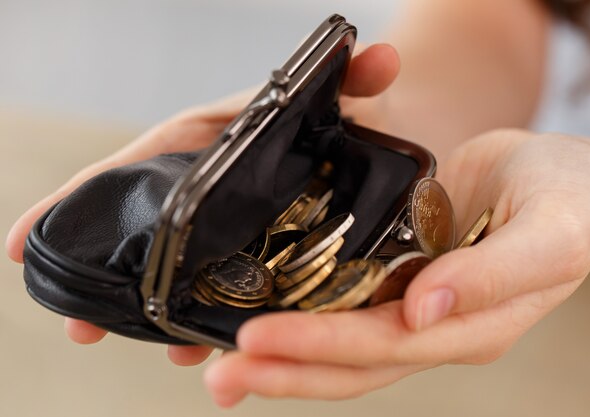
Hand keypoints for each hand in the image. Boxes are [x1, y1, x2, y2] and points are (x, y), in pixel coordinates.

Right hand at [5, 44, 400, 363]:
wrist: (382, 139)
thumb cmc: (343, 112)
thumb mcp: (340, 94)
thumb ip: (354, 76)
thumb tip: (384, 56)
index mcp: (206, 142)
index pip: (132, 167)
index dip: (77, 201)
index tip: (19, 240)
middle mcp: (207, 189)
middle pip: (142, 232)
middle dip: (106, 277)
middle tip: (78, 325)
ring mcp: (229, 228)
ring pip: (180, 272)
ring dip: (160, 314)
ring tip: (157, 350)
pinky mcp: (259, 257)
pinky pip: (222, 292)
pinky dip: (209, 320)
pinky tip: (207, 350)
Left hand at [203, 130, 589, 405]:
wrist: (564, 179)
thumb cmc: (567, 198)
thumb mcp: (549, 232)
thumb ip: (493, 275)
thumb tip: (424, 308)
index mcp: (472, 324)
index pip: (385, 346)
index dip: (319, 345)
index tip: (257, 339)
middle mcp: (435, 323)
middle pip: (352, 362)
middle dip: (285, 368)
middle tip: (220, 374)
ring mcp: (413, 302)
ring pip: (341, 344)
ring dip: (283, 355)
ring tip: (219, 363)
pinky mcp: (398, 272)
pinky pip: (344, 303)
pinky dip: (301, 315)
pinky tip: (261, 315)